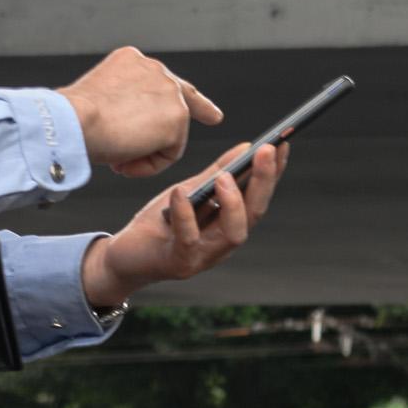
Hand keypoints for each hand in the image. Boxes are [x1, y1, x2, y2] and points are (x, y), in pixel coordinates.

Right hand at [57, 47, 224, 178]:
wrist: (71, 121)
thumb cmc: (72, 118)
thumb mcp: (98, 101)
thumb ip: (123, 106)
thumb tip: (130, 128)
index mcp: (132, 62)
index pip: (165, 80)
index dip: (188, 96)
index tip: (211, 109)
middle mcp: (155, 70)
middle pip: (182, 100)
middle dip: (200, 111)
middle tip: (214, 116)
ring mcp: (169, 92)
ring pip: (171, 134)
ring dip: (146, 153)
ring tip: (117, 156)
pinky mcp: (177, 119)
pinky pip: (170, 154)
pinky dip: (148, 166)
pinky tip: (125, 162)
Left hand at [80, 141, 287, 312]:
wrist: (124, 256)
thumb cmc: (160, 223)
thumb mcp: (189, 191)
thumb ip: (215, 173)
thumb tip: (246, 147)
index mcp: (229, 225)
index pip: (259, 197)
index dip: (273, 173)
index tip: (282, 144)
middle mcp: (223, 243)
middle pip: (254, 214)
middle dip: (264, 182)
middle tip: (267, 151)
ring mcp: (203, 256)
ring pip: (233, 234)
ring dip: (234, 204)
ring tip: (226, 177)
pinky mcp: (178, 263)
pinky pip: (188, 239)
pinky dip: (186, 215)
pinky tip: (180, 193)